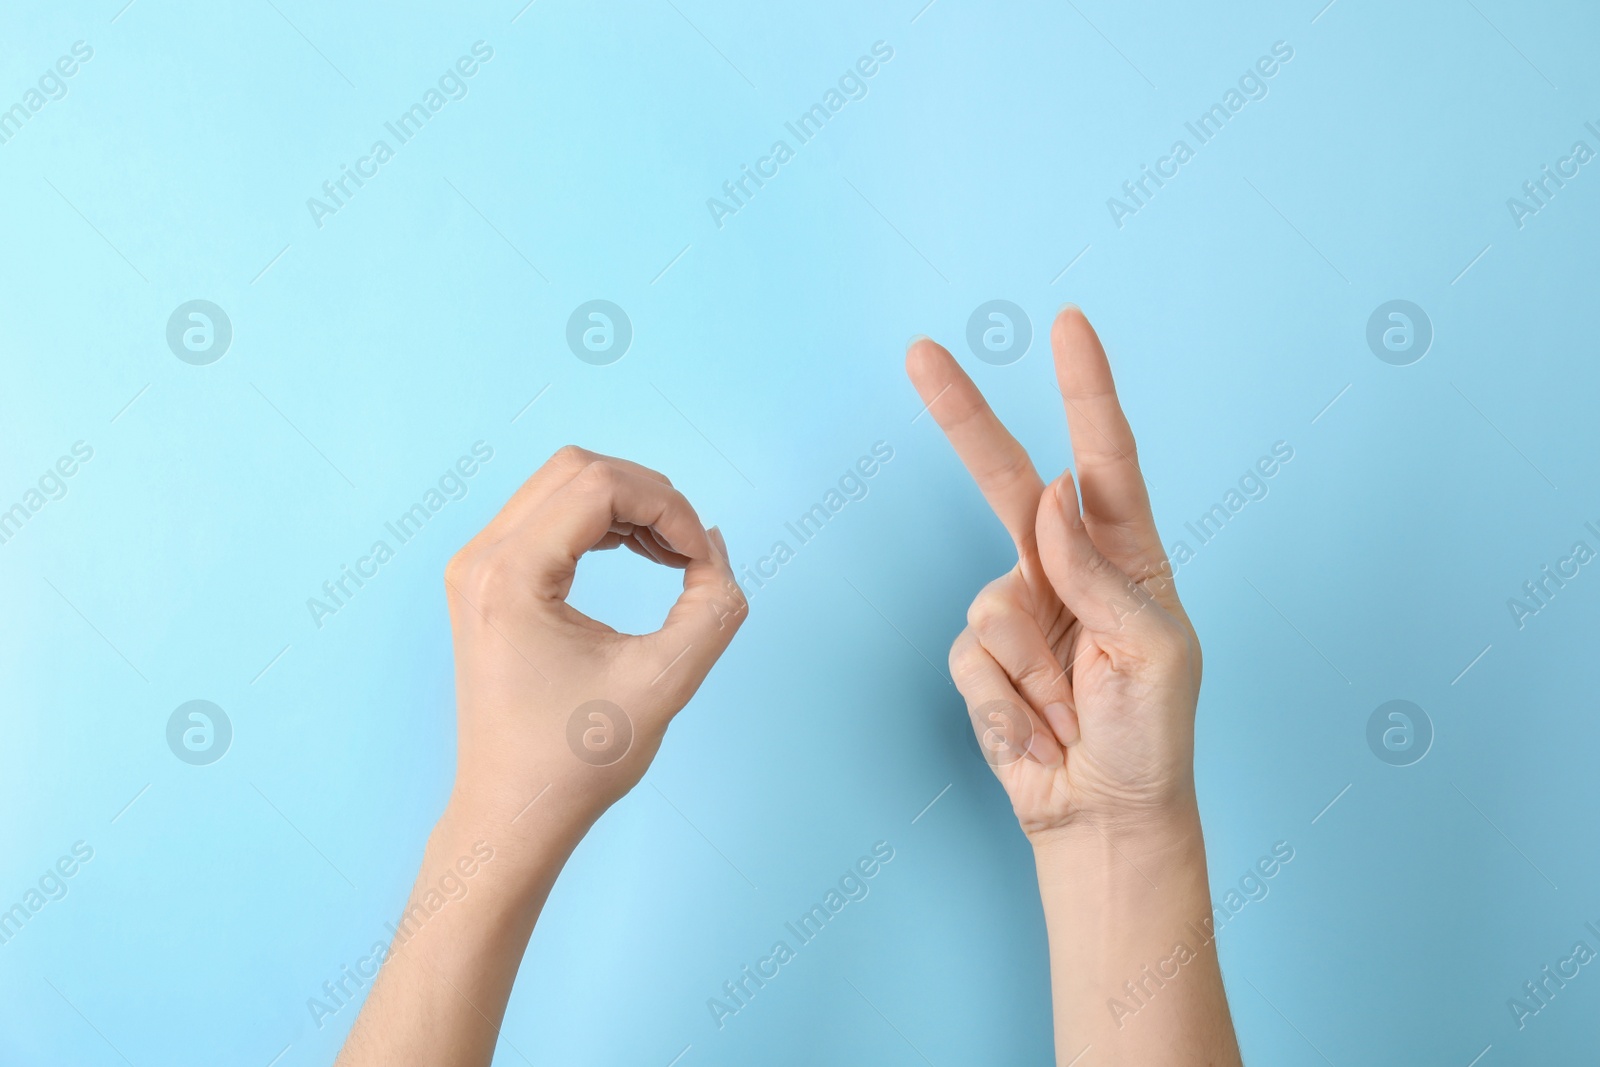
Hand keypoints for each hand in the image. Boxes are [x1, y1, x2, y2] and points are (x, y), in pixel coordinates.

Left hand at [336, 447, 746, 1066]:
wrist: (514, 813)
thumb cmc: (577, 761)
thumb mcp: (665, 682)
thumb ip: (713, 607)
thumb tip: (711, 546)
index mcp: (509, 577)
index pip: (599, 487)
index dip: (667, 507)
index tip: (700, 561)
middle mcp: (480, 559)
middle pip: (578, 469)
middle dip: (650, 496)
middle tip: (690, 552)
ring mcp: (477, 567)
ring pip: (563, 484)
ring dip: (628, 505)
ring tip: (672, 556)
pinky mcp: (488, 581)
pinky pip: (550, 514)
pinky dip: (603, 521)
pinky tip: (641, 555)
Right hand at [906, 308, 1201, 842]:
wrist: (1102, 815)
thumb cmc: (1150, 733)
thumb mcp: (1153, 650)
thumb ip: (1098, 572)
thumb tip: (1052, 494)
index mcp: (1126, 555)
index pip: (1104, 458)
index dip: (1085, 390)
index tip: (1069, 326)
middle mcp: (1065, 568)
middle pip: (1006, 480)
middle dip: (963, 418)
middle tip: (922, 354)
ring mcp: (1019, 609)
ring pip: (990, 604)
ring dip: (1031, 669)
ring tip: (1070, 708)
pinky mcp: (983, 657)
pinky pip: (971, 657)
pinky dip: (1005, 702)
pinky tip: (1039, 729)